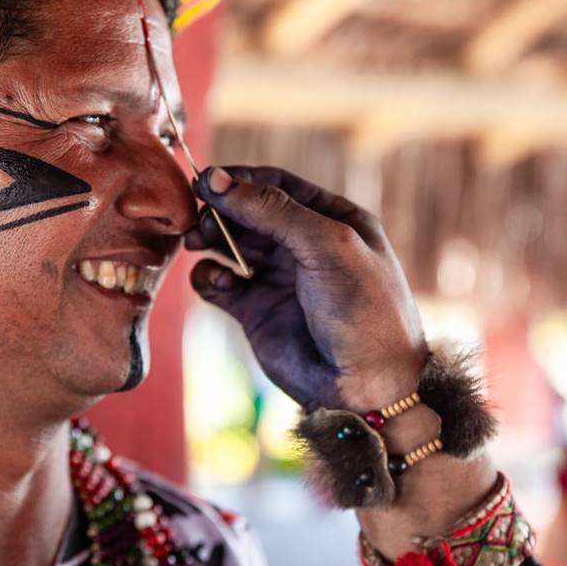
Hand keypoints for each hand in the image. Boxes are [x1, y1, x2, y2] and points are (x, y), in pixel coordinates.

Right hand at [185, 166, 426, 411]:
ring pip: (229, 244)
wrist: (368, 385)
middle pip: (247, 212)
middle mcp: (304, 246)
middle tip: (200, 218)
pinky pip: (219, 282)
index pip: (277, 185)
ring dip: (209, 239)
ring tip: (198, 242)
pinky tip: (216, 281)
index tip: (205, 182)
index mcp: (333, 220)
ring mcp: (278, 279)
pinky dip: (209, 276)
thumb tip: (215, 180)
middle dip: (221, 211)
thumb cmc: (364, 309)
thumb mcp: (326, 245)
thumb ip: (272, 209)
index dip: (240, 180)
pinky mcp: (256, 312)